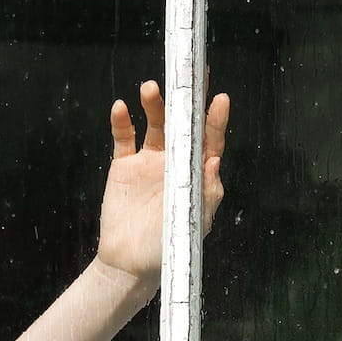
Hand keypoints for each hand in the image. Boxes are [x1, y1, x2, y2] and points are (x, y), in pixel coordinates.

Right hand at [95, 80, 229, 283]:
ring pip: (155, 124)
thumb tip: (216, 160)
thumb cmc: (170, 246)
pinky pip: (124, 138)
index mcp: (197, 174)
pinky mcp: (124, 167)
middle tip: (188, 75)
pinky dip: (122, 122)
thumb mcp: (195, 221)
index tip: (219, 98)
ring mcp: (149, 162)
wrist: (130, 264)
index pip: (210, 141)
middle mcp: (176, 163)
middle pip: (183, 124)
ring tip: (151, 89)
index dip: (216, 120)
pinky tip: (122, 109)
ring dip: (154, 105)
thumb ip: (207, 192)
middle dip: (186, 100)